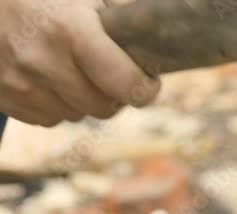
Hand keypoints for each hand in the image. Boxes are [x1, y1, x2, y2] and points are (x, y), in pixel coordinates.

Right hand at [0, 0, 159, 126]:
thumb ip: (121, 9)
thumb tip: (158, 32)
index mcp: (68, 30)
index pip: (125, 83)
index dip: (145, 88)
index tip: (149, 82)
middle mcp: (42, 61)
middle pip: (103, 107)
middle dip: (115, 94)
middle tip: (114, 74)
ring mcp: (19, 83)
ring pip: (75, 115)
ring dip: (83, 99)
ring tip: (75, 67)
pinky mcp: (4, 97)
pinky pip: (47, 117)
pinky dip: (55, 103)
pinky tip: (49, 75)